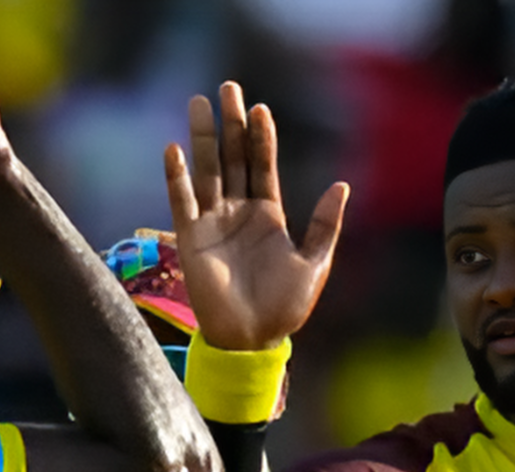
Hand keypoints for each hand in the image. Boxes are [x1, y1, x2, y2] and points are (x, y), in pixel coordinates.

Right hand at [166, 82, 348, 350]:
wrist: (251, 340)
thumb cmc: (284, 308)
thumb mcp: (314, 264)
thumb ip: (324, 226)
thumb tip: (341, 186)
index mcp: (268, 216)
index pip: (262, 166)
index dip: (261, 137)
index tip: (260, 109)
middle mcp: (238, 214)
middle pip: (233, 159)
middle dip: (230, 125)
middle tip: (228, 88)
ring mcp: (213, 225)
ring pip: (206, 172)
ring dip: (202, 139)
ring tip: (200, 103)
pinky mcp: (191, 241)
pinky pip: (182, 202)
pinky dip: (176, 177)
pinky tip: (174, 149)